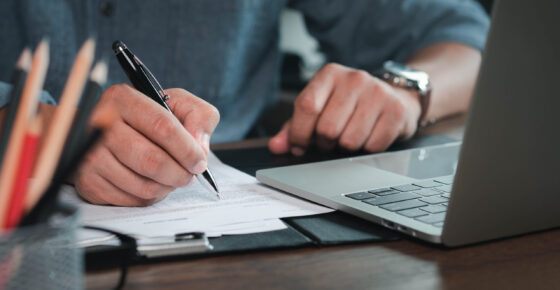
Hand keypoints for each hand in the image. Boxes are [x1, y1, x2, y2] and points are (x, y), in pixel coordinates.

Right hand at [74, 84, 219, 205]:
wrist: (105, 133)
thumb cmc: (148, 119)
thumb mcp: (177, 104)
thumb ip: (199, 116)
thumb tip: (200, 148)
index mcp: (124, 99)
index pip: (162, 127)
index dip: (187, 149)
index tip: (199, 161)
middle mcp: (101, 125)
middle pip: (152, 161)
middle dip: (180, 174)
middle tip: (189, 175)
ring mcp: (91, 156)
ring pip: (143, 185)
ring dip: (167, 187)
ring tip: (173, 178)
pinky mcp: (89, 182)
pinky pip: (132, 200)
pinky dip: (151, 197)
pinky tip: (153, 183)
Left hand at [269, 63, 421, 154]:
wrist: (394, 98)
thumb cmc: (349, 105)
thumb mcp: (320, 108)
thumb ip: (294, 127)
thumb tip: (276, 146)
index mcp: (330, 74)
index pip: (307, 106)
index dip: (299, 133)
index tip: (300, 146)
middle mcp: (354, 78)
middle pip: (327, 128)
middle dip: (325, 143)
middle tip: (331, 139)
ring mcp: (378, 93)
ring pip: (349, 141)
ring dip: (346, 148)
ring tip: (351, 135)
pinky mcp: (396, 111)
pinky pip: (372, 146)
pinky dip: (367, 149)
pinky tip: (370, 135)